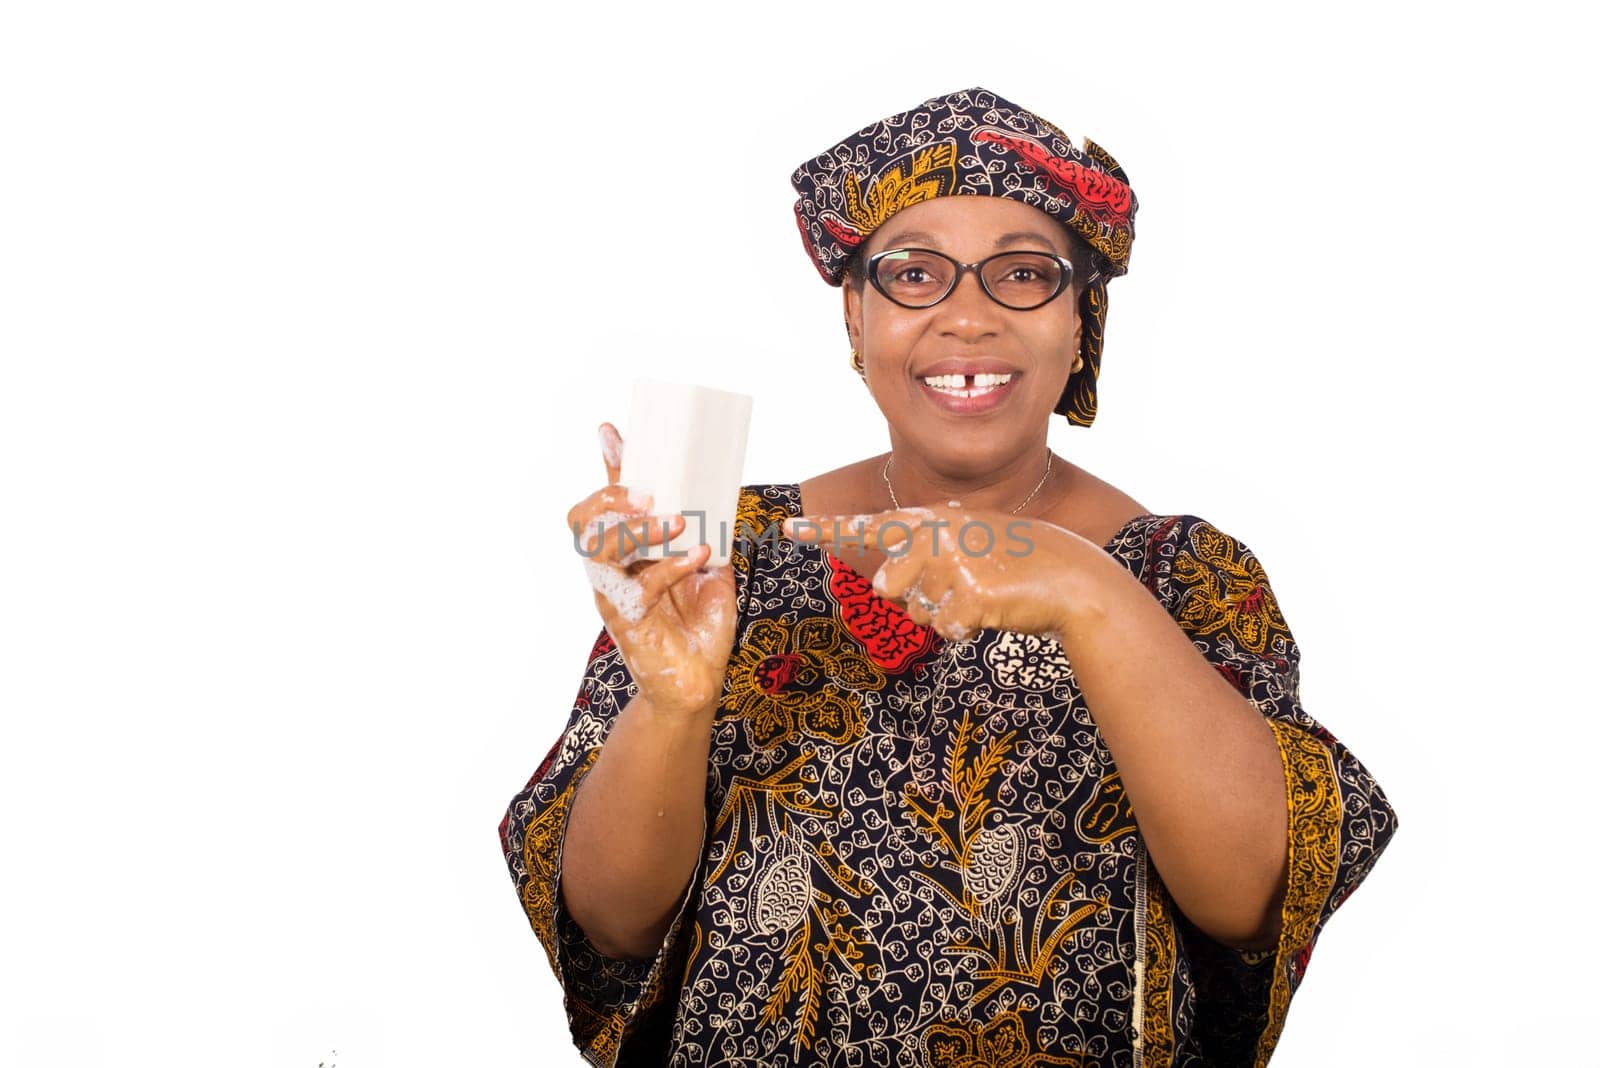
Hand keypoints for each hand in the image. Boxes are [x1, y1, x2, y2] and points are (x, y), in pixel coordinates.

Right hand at [566, 422, 736, 716]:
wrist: (698, 681)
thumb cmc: (698, 626)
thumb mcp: (708, 570)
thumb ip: (706, 537)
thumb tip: (718, 502)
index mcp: (628, 551)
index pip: (609, 502)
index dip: (609, 466)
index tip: (612, 430)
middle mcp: (611, 569)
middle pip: (584, 520)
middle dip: (611, 497)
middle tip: (649, 495)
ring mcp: (614, 593)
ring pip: (600, 548)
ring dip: (638, 530)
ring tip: (676, 522)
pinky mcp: (627, 618)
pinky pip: (640, 584)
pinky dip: (672, 565)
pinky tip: (700, 556)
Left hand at [783, 504, 1093, 640]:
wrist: (1067, 576)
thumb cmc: (1013, 561)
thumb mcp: (966, 539)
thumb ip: (924, 550)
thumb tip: (884, 583)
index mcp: (931, 519)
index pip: (868, 525)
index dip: (825, 530)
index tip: (787, 529)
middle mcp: (934, 535)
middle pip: (888, 587)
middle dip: (916, 598)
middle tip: (960, 585)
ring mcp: (950, 564)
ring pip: (915, 613)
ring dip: (943, 614)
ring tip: (978, 594)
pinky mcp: (967, 596)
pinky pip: (944, 630)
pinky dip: (965, 629)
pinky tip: (991, 609)